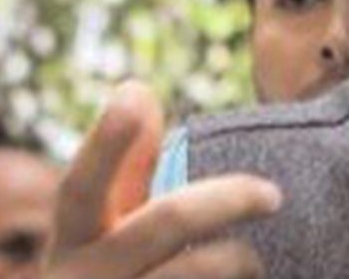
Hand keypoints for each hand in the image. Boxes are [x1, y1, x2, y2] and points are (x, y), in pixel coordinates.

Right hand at [43, 81, 281, 277]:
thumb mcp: (106, 234)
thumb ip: (124, 168)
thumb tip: (137, 88)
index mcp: (73, 244)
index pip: (82, 187)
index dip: (105, 143)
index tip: (135, 93)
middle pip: (165, 223)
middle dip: (228, 198)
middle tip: (274, 193)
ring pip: (194, 275)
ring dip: (240, 261)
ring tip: (256, 263)